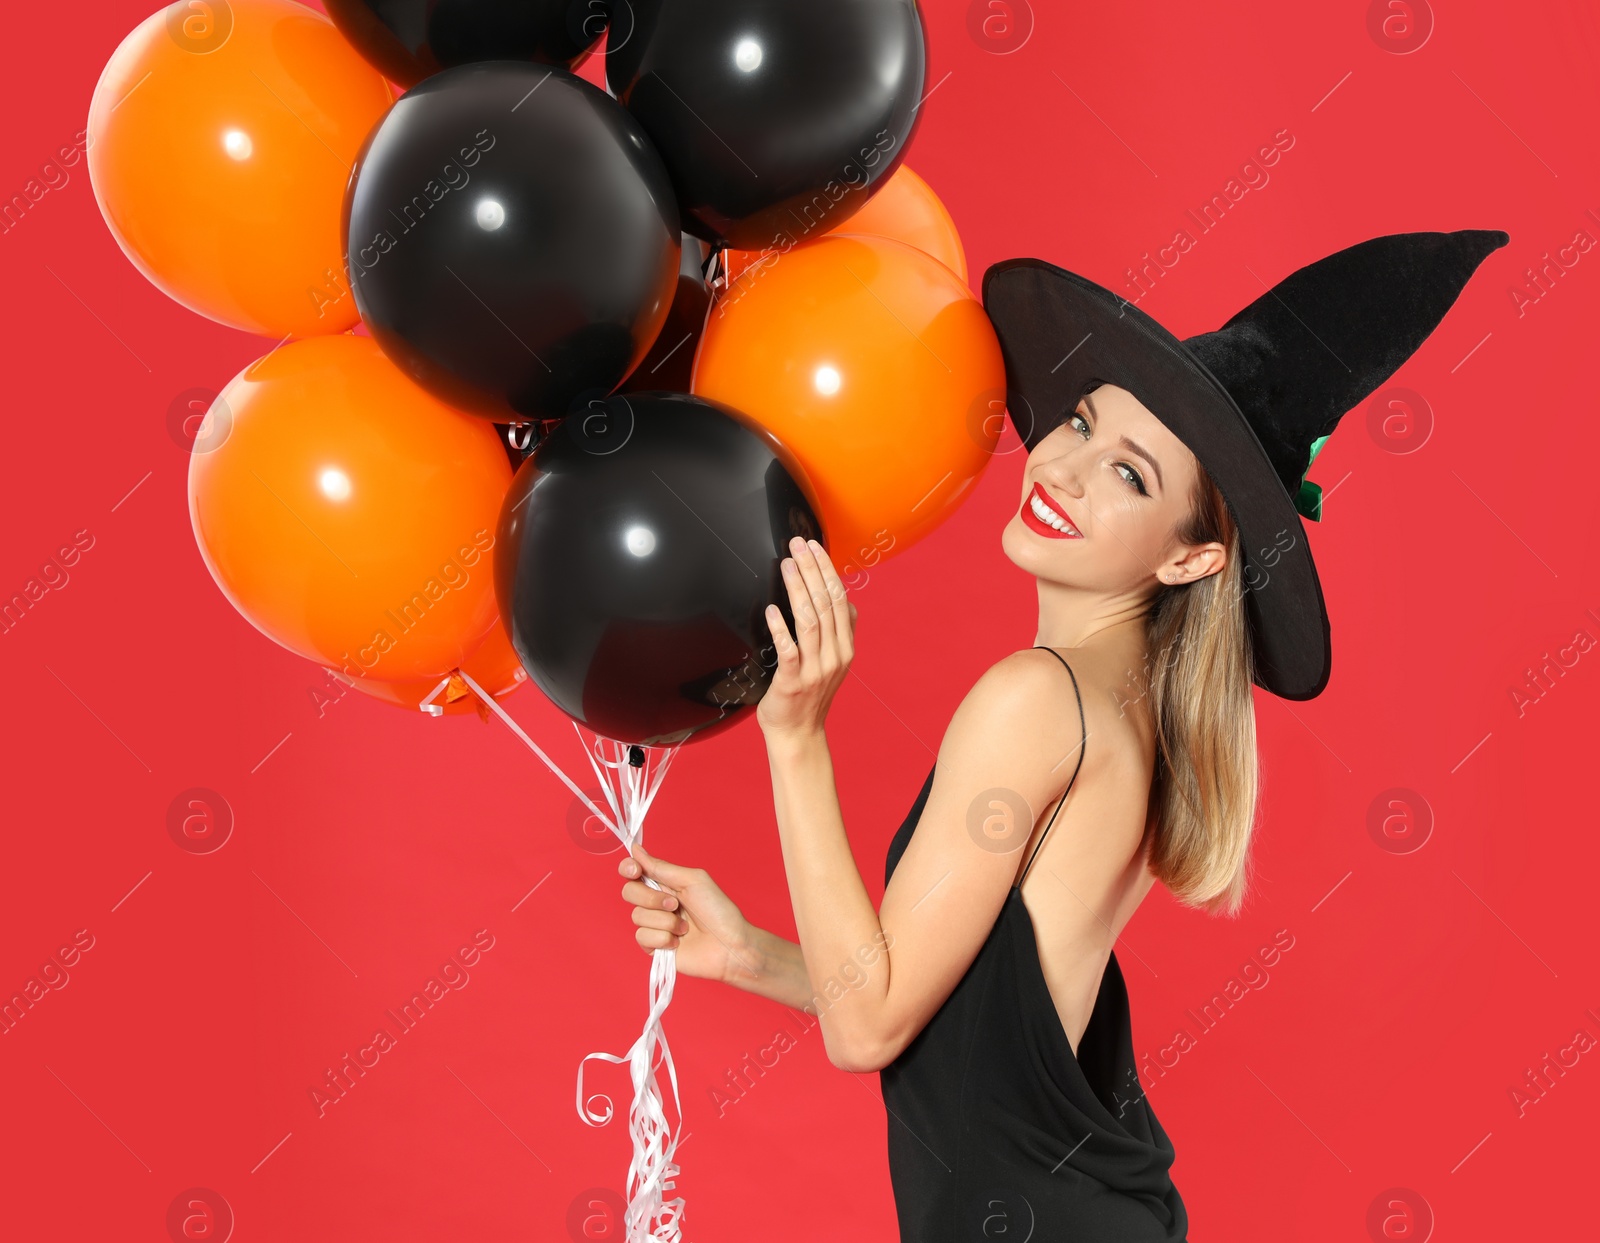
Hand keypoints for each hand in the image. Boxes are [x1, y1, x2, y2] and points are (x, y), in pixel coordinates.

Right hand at [618, 844, 761, 985]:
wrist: (729, 945)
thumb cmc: (718, 911)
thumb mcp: (692, 880)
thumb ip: (662, 868)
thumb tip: (636, 850)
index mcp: (665, 883)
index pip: (633, 872)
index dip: (628, 868)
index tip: (635, 870)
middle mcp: (656, 903)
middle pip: (629, 892)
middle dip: (652, 898)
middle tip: (675, 904)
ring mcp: (654, 925)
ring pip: (637, 916)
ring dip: (665, 921)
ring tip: (685, 927)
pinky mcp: (654, 946)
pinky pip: (642, 937)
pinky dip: (663, 939)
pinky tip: (678, 942)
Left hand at [757, 536, 857, 739]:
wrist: (798, 732)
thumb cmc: (810, 694)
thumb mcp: (834, 662)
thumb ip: (842, 632)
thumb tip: (847, 602)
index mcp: (845, 647)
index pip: (839, 599)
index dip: (827, 570)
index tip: (813, 546)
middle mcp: (835, 656)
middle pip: (825, 604)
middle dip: (811, 570)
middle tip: (797, 545)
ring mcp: (815, 670)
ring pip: (809, 621)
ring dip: (798, 589)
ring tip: (786, 565)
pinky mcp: (793, 683)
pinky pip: (789, 651)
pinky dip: (781, 628)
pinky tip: (772, 609)